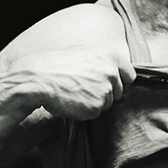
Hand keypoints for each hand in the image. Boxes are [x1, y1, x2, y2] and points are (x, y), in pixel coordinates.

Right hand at [10, 48, 135, 120]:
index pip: (129, 74)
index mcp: (111, 56)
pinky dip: (85, 111)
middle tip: (84, 88)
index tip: (110, 84)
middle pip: (119, 91)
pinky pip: (95, 113)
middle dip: (105, 93)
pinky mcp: (96, 106)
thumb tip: (113, 72)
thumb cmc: (57, 65)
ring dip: (93, 102)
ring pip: (107, 103)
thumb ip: (103, 62)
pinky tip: (72, 101)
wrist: (38, 78)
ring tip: (74, 92)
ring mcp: (106, 90)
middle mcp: (112, 72)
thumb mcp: (84, 54)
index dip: (120, 81)